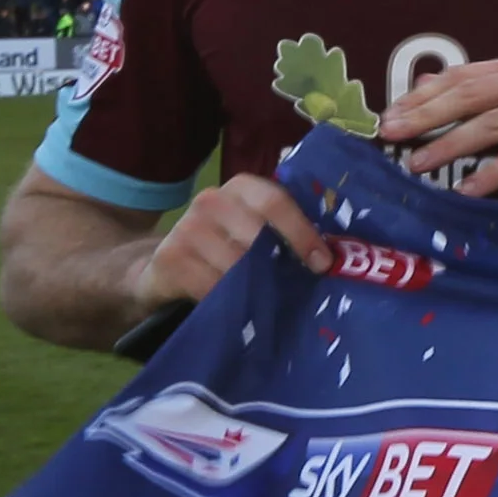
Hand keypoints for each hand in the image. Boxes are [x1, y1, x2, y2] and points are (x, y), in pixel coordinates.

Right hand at [136, 172, 330, 308]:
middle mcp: (212, 201)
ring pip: (236, 265)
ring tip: (269, 303)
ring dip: (257, 289)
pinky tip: (237, 309)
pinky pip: (211, 286)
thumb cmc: (225, 246)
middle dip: (281, 267)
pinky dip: (229, 301)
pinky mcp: (170, 258)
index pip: (275, 201)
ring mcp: (187, 228)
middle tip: (299, 290)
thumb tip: (332, 261)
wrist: (165, 264)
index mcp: (241, 188)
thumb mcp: (253, 230)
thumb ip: (284, 234)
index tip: (322, 263)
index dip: (301, 232)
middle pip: (257, 235)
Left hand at [388, 54, 497, 196]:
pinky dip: (492, 173)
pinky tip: (469, 189)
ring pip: (491, 126)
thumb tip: (427, 86)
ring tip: (419, 166)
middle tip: (391, 135)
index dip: (422, 96)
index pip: (462, 77)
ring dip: (450, 147)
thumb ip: (488, 91)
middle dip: (426, 117)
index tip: (391, 115)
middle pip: (469, 97)